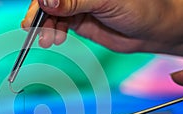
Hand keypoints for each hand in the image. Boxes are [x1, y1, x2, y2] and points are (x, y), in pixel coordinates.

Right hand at [22, 0, 182, 55]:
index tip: (37, 11)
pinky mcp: (78, 21)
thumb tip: (46, 1)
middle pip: (49, 2)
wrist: (149, 31)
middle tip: (32, 29)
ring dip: (45, 28)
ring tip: (47, 40)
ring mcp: (77, 6)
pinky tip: (55, 40)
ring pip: (52, 15)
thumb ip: (75, 1)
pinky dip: (53, 33)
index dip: (41, 0)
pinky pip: (59, 26)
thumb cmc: (138, 8)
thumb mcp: (105, 1)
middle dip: (39, 15)